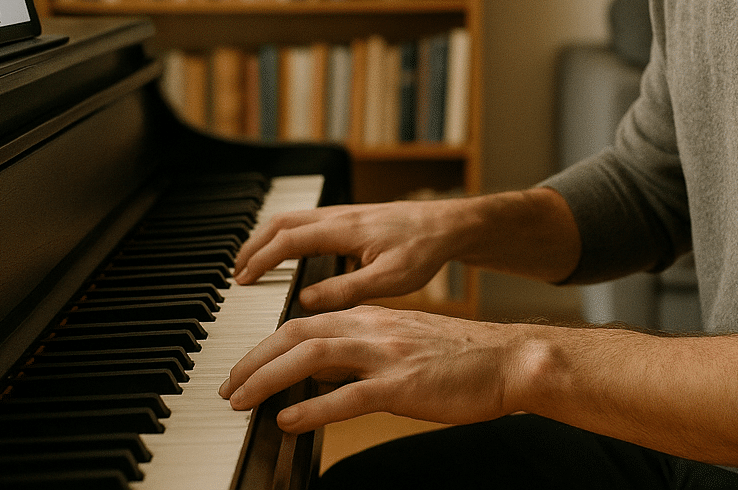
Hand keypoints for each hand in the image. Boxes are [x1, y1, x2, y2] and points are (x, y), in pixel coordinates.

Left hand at [219, 306, 521, 432]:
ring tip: (241, 401)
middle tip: (227, 387)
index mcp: (373, 317)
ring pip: (312, 356)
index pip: (304, 322)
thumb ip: (363, 354)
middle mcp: (374, 328)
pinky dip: (312, 408)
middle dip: (254, 359)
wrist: (510, 360)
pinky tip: (288, 421)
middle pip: (296, 333)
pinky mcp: (403, 386)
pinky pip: (348, 396)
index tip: (243, 369)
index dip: (266, 345)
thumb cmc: (462, 359)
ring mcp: (387, 355)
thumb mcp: (404, 345)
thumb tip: (321, 378)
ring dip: (268, 377)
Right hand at [233, 199, 462, 311]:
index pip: (288, 240)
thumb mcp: (389, 279)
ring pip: (293, 219)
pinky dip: (286, 235)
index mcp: (343, 229)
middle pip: (281, 223)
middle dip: (253, 246)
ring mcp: (344, 214)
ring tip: (252, 264)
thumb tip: (305, 300)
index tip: (242, 280)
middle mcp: (339, 216)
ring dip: (267, 239)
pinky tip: (288, 254)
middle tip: (236, 273)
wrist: (449, 225)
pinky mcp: (351, 218)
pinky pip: (307, 221)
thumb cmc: (424, 250)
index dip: (262, 260)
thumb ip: (346, 289)